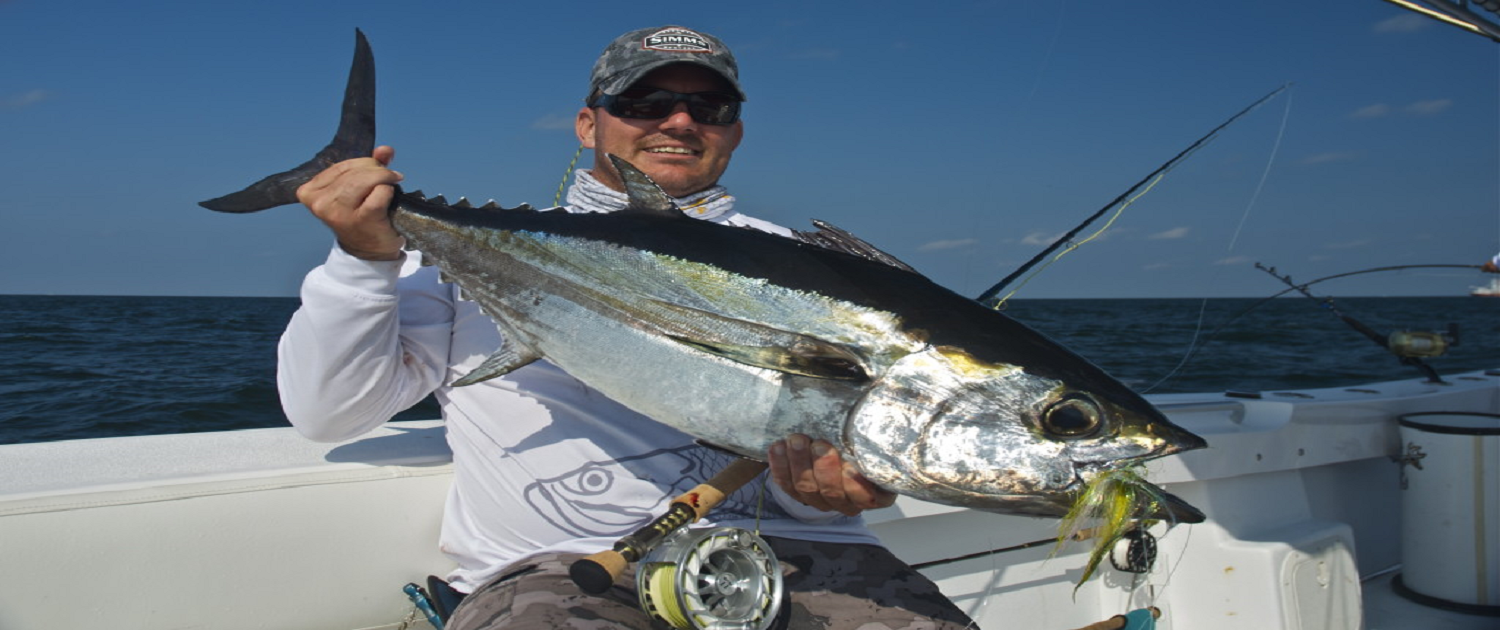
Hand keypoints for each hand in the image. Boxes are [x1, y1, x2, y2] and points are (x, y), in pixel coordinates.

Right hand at [296, 145, 405, 259]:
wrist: (368, 251)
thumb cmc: (360, 218)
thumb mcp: (356, 190)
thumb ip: (368, 167)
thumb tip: (385, 150)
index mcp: (309, 192)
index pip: (341, 165)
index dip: (363, 164)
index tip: (374, 171)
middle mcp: (320, 203)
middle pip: (354, 171)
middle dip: (376, 169)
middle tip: (389, 177)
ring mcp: (339, 212)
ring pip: (366, 179)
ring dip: (384, 178)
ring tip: (391, 184)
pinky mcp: (361, 219)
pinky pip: (379, 192)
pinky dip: (389, 191)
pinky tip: (392, 196)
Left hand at [768, 434, 895, 515]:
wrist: (836, 443)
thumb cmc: (862, 441)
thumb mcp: (874, 438)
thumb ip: (875, 432)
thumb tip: (885, 406)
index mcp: (875, 494)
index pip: (866, 497)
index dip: (856, 486)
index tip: (850, 466)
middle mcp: (848, 502)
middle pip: (832, 492)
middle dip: (823, 468)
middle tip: (819, 445)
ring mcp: (821, 500)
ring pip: (807, 488)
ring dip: (799, 463)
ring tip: (796, 440)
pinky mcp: (798, 494)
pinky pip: (786, 485)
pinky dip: (780, 466)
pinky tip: (777, 448)